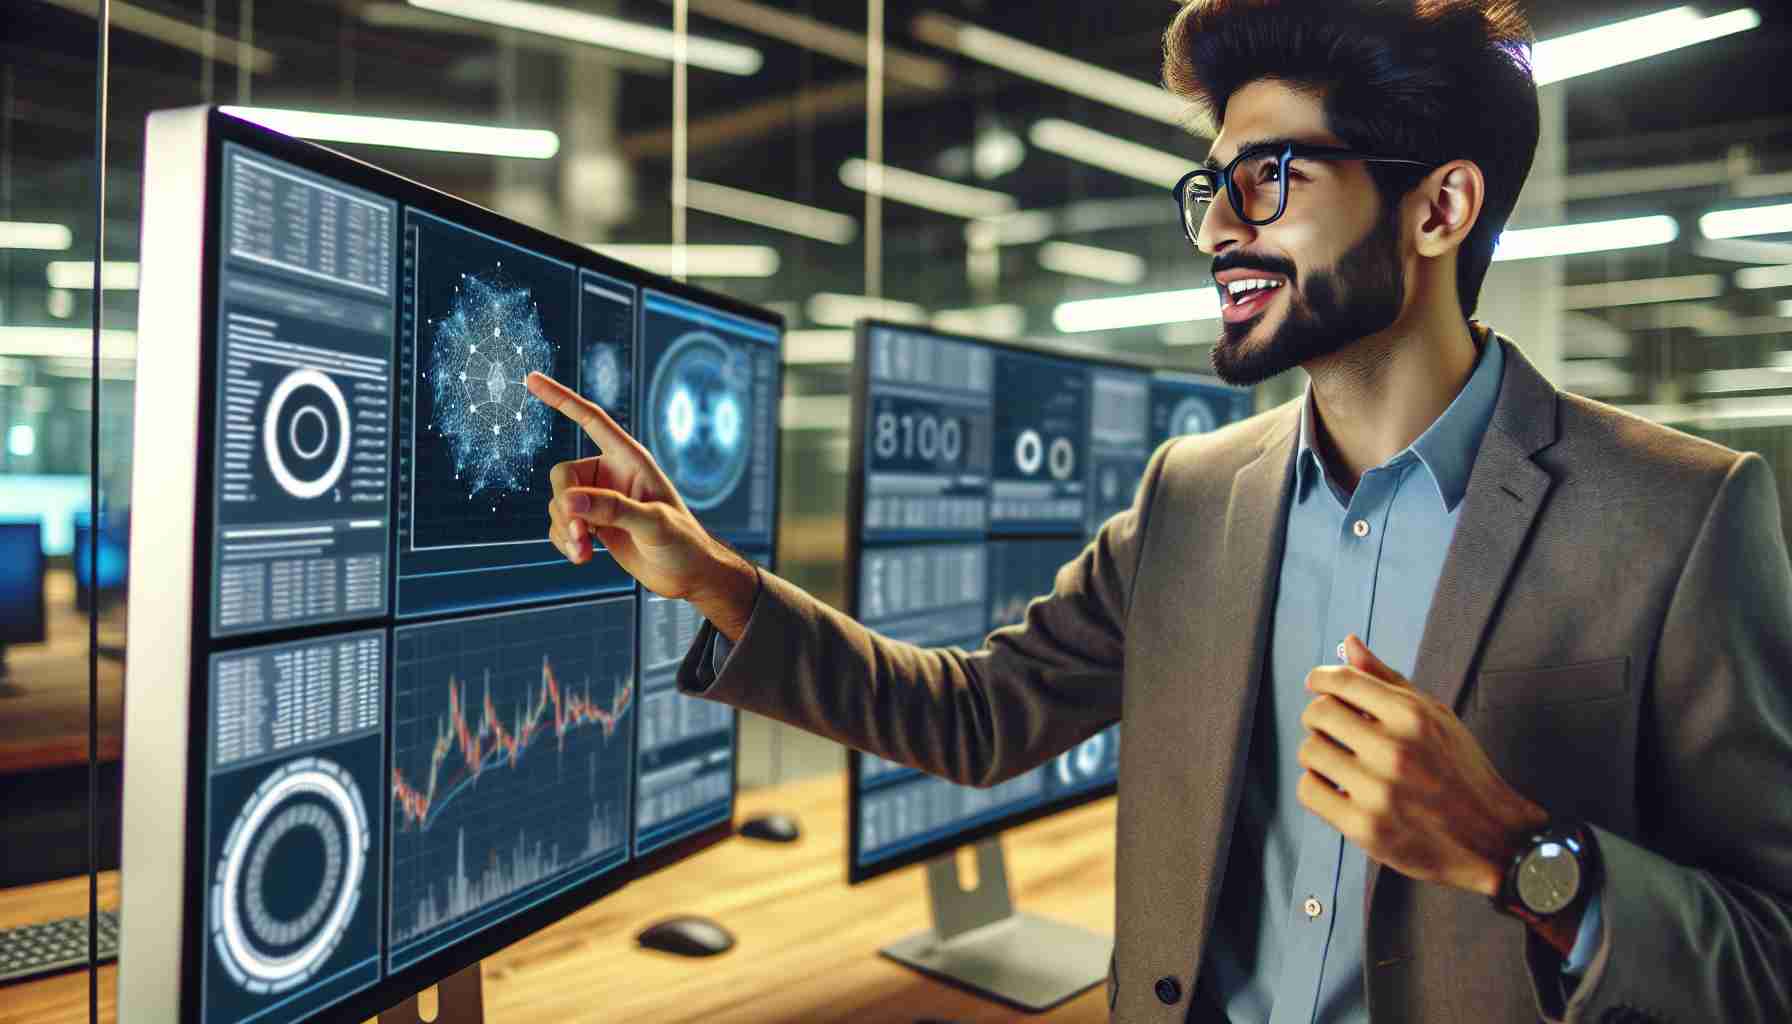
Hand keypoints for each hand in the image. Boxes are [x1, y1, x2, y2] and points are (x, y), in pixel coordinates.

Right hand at [526, 371, 756, 638]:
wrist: (688, 575)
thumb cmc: (683, 543)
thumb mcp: (653, 524)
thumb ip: (613, 510)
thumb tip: (569, 501)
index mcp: (630, 459)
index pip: (591, 420)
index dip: (561, 398)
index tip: (531, 379)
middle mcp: (610, 474)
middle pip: (562, 474)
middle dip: (565, 506)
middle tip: (580, 536)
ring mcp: (599, 499)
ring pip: (558, 503)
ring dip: (565, 530)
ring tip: (584, 554)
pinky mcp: (592, 523)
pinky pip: (560, 524)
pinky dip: (564, 540)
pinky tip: (582, 557)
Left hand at [1297, 634, 1548, 897]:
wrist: (1491, 839)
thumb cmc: (1460, 772)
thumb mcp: (1435, 716)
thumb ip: (1387, 679)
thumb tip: (1349, 642)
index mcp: (1413, 717)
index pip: (1342, 680)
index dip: (1320, 679)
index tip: (1317, 684)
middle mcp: (1395, 751)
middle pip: (1318, 713)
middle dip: (1320, 718)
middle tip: (1332, 728)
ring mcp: (1379, 792)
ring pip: (1309, 752)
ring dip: (1318, 753)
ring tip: (1340, 761)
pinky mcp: (1365, 828)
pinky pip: (1309, 791)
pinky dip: (1317, 787)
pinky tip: (1338, 787)